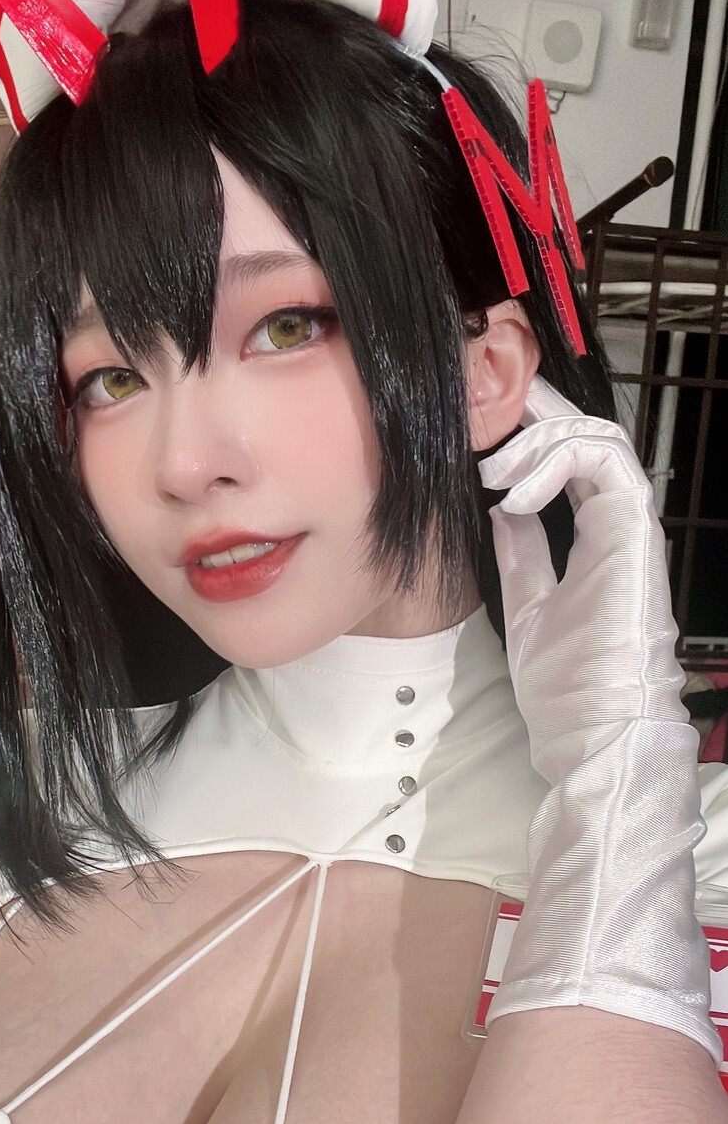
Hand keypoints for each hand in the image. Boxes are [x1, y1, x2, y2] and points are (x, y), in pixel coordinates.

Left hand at [478, 377, 686, 786]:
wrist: (598, 729)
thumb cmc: (567, 684)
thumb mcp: (528, 604)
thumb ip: (522, 554)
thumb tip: (502, 511)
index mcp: (599, 538)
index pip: (574, 464)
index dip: (536, 435)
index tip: (487, 425)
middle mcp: (620, 524)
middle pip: (590, 438)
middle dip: (541, 410)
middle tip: (493, 394)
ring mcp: (631, 525)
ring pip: (601, 439)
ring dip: (542, 435)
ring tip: (494, 461)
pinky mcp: (635, 531)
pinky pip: (604, 462)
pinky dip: (557, 459)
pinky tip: (515, 489)